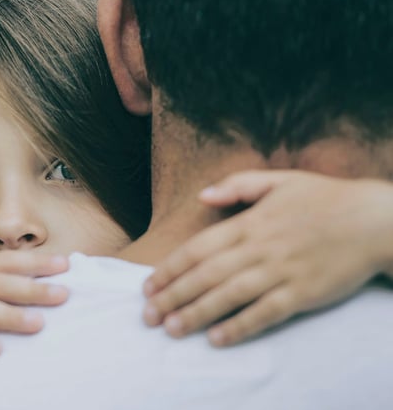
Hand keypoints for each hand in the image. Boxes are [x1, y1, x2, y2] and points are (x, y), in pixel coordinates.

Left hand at [142, 170, 392, 346]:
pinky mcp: (302, 294)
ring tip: (172, 329)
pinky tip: (217, 338)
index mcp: (250, 222)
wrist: (375, 220)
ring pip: (229, 296)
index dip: (170, 269)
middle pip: (206, 275)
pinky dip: (240, 326)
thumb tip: (201, 195)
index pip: (198, 248)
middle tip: (148, 316)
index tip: (148, 286)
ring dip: (197, 314)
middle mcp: (260, 248)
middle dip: (173, 296)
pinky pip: (265, 313)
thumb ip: (238, 185)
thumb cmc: (325, 199)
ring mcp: (281, 272)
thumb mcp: (279, 180)